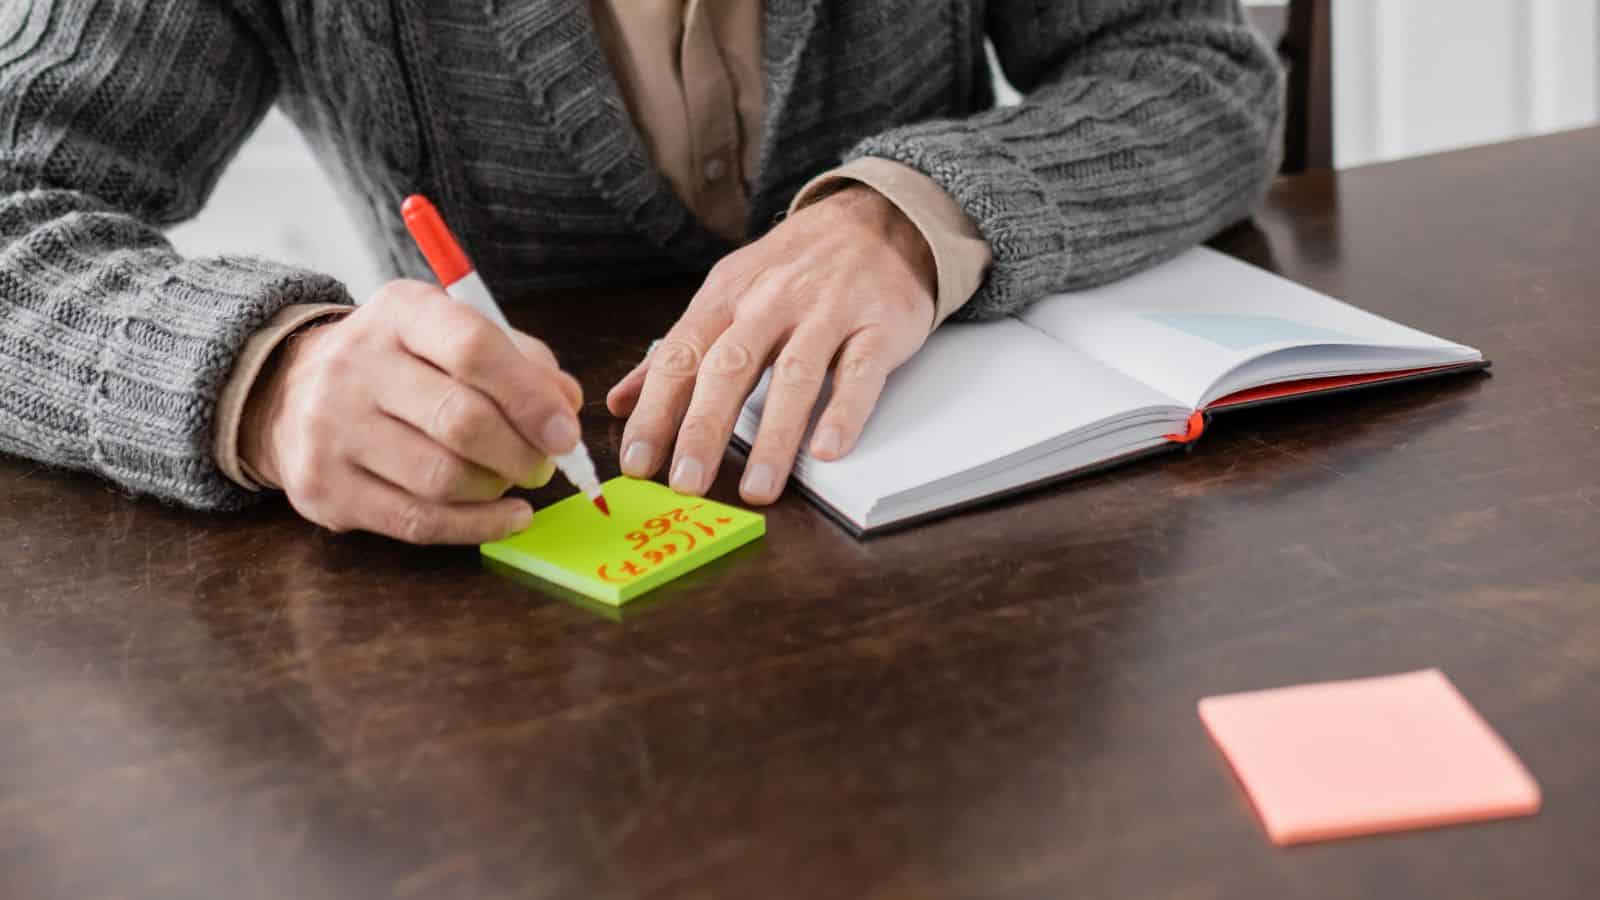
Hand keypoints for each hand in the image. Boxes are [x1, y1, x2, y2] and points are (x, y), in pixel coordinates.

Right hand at [240, 280, 583, 543]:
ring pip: (443, 477)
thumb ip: (520, 363)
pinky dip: (478, 526)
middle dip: (521, 452)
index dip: (531, 397)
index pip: (473, 348)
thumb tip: (566, 406)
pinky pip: (418, 521)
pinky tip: (508, 517)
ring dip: (497, 488)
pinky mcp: (324, 488)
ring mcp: (330, 428)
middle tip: (545, 465)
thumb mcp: (453, 337)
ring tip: (512, 481)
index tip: (565, 432)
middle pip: (462, 420)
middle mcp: (355, 364)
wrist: (290, 392)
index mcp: (399, 312)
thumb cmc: (401, 366)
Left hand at [607, 184, 936, 504]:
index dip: (656, 411)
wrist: (877, 217)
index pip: (681, 357)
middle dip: (703, 429)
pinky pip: (860, 371)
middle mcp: (772, 302)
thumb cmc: (795, 266)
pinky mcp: (879, 325)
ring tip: (757, 487)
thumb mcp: (727, 293)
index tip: (638, 461)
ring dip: (773, 436)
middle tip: (687, 482)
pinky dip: (845, 412)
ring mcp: (828, 312)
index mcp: (727, 297)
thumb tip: (620, 401)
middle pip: (730, 368)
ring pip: (794, 376)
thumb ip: (678, 349)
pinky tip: (828, 449)